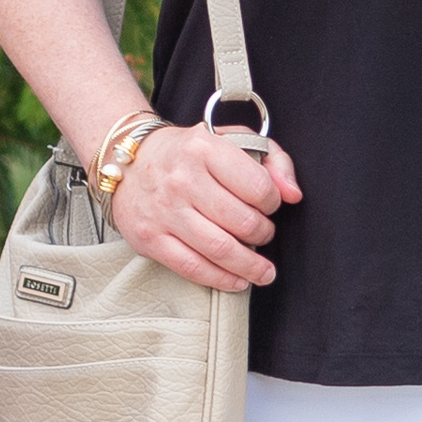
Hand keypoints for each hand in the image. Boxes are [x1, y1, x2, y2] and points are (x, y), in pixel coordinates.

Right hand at [108, 120, 301, 290]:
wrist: (128, 165)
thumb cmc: (189, 155)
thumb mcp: (231, 141)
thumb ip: (272, 161)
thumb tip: (293, 194)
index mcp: (204, 148)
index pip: (257, 186)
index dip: (272, 202)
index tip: (269, 206)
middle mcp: (182, 179)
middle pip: (242, 223)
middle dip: (263, 235)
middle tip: (263, 235)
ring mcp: (165, 211)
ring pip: (220, 250)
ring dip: (250, 266)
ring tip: (263, 270)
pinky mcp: (151, 239)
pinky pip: (194, 268)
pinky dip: (222, 280)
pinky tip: (238, 280)